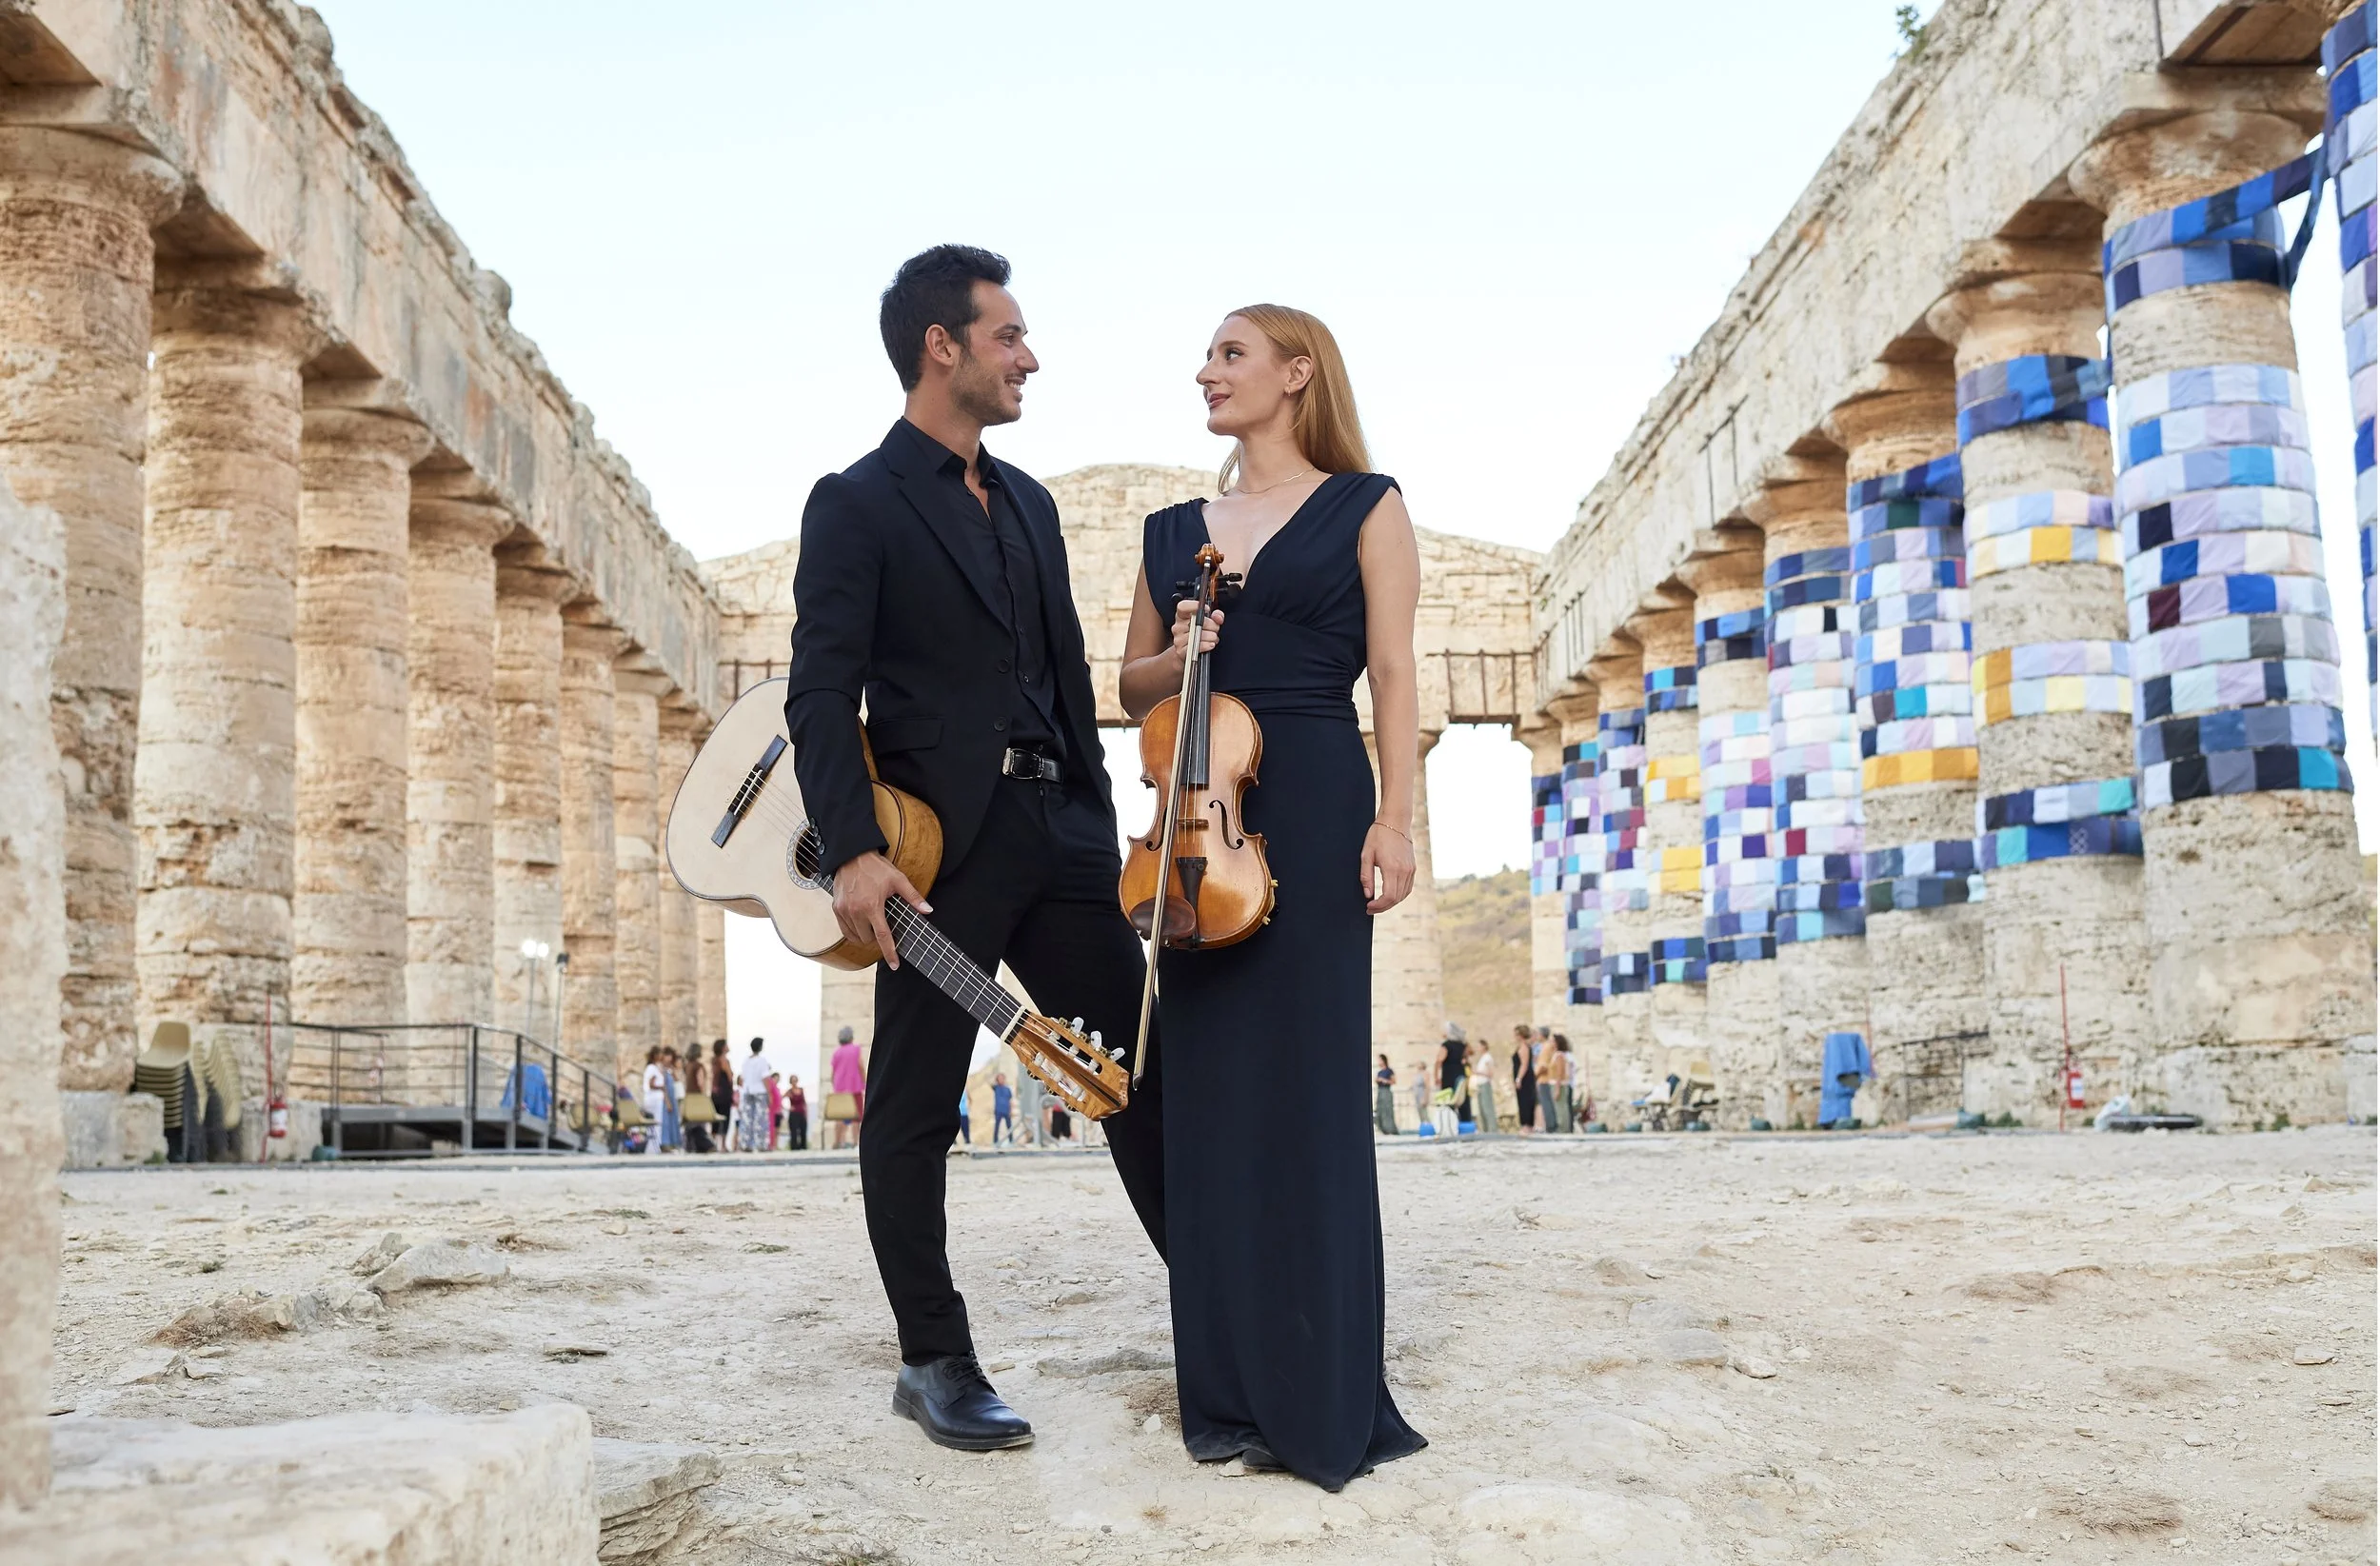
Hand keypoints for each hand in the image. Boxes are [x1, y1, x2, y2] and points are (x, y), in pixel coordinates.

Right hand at [831, 850, 929, 967]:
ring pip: (856, 937)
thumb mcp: (898, 880)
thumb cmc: (876, 867)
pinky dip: (854, 931)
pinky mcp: (836, 909)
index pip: (882, 937)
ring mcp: (843, 911)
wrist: (851, 855)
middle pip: (868, 939)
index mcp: (872, 906)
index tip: (895, 965)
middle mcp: (855, 911)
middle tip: (883, 924)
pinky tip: (861, 922)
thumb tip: (928, 911)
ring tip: (872, 921)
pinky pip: (845, 930)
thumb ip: (913, 897)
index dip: (889, 953)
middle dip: (877, 937)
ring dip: (865, 935)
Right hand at [1168, 598, 1221, 669]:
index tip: (1207, 609)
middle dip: (1212, 625)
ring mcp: (1178, 639)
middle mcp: (1178, 626)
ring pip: (1199, 634)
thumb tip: (1218, 617)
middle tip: (1215, 628)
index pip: (1183, 607)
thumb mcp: (1208, 621)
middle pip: (1197, 621)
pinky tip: (1210, 644)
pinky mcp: (1181, 650)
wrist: (1188, 652)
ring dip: (1211, 636)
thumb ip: (1216, 615)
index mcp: (1182, 616)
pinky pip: (1197, 646)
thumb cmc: (1198, 633)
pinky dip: (1206, 645)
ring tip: (1212, 637)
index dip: (1195, 606)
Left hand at [1360, 822, 1414, 913]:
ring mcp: (1411, 869)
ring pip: (1403, 895)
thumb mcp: (1366, 855)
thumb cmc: (1378, 836)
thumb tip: (1367, 894)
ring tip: (1378, 904)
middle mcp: (1404, 870)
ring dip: (1391, 903)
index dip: (1379, 906)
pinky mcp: (1413, 868)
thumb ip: (1366, 876)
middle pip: (1396, 898)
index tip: (1369, 906)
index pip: (1389, 896)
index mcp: (1392, 867)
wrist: (1395, 822)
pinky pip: (1408, 887)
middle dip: (1383, 907)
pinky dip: (1399, 895)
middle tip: (1370, 908)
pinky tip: (1389, 895)